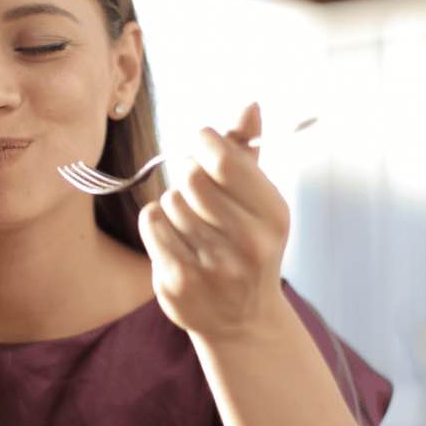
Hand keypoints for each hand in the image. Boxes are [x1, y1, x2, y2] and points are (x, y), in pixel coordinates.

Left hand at [138, 102, 290, 340]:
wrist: (242, 321)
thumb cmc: (248, 245)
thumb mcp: (259, 201)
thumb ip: (248, 152)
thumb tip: (249, 104)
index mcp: (273, 215)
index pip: (224, 160)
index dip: (204, 142)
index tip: (202, 144)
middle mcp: (248, 243)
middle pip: (191, 177)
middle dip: (187, 173)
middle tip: (194, 185)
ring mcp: (212, 266)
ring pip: (170, 200)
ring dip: (174, 203)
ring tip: (192, 223)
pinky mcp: (178, 281)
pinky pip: (152, 222)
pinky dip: (157, 222)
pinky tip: (175, 238)